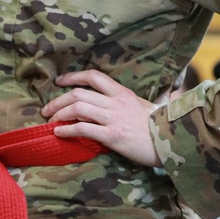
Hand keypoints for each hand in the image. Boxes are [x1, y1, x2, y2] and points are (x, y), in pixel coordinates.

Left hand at [40, 70, 158, 166]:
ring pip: (77, 108)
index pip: (93, 76)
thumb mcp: (144, 106)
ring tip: (50, 121)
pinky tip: (59, 133)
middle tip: (47, 109)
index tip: (60, 82)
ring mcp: (113, 118)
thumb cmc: (159, 127)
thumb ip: (127, 102)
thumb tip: (112, 104)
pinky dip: (67, 130)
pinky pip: (83, 129)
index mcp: (122, 93)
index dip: (73, 77)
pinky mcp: (112, 136)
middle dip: (58, 100)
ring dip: (59, 114)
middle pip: (78, 93)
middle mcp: (115, 102)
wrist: (172, 142)